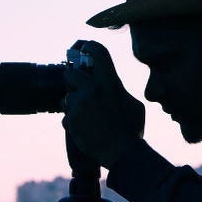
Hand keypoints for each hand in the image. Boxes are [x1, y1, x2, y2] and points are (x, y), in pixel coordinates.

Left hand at [61, 41, 143, 167]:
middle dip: (73, 80)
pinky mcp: (70, 121)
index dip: (89, 47)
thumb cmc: (131, 129)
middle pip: (70, 73)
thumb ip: (119, 90)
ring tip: (88, 118)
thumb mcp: (134, 105)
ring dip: (74, 106)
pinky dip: (74, 123)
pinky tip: (86, 130)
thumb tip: (112, 84)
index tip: (84, 49)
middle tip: (80, 89)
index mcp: (110, 83)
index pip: (98, 52)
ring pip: (67, 98)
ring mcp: (79, 106)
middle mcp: (92, 90)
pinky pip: (67, 117)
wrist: (121, 153)